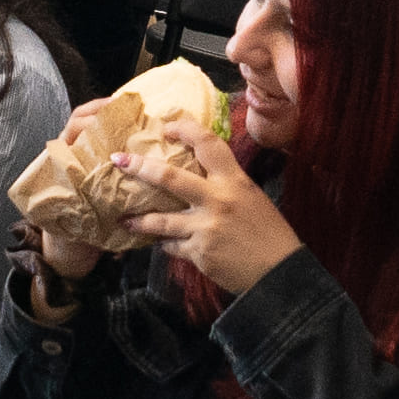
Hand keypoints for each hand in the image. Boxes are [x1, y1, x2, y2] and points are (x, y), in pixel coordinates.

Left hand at [111, 120, 304, 302]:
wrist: (280, 272)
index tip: (166, 127)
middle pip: (169, 177)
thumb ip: (226, 184)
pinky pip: (172, 245)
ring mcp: (205, 228)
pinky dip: (165, 243)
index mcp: (234, 181)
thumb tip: (200, 173)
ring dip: (139, 219)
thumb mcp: (252, 197)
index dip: (184, 129)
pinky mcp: (199, 253)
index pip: (208, 144)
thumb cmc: (269, 232)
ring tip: (124, 219)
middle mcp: (217, 200)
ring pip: (160, 220)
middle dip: (139, 167)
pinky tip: (159, 243)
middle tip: (118, 160)